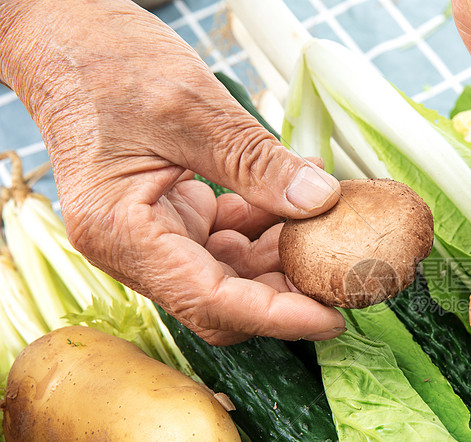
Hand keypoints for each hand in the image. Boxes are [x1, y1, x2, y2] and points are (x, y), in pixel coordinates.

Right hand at [0, 0, 344, 343]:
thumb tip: (321, 202)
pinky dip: (268, 221)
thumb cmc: (105, 62)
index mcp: (122, 234)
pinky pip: (230, 236)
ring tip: (334, 226)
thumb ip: (257, 163)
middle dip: (288, 290)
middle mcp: (134, 248)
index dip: (278, 316)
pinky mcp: (172, 215)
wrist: (63, 34)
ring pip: (233, 270)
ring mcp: (154, 233)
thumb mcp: (192, 108)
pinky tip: (304, 195)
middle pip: (225, 298)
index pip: (211, 302)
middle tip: (345, 274)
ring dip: (285, 252)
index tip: (333, 317)